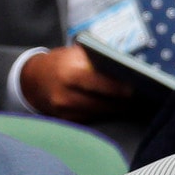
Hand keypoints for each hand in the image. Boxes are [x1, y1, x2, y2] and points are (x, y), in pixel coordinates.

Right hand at [19, 45, 133, 121]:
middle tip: (140, 98)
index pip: (99, 83)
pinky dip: (103, 114)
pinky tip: (114, 108)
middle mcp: (64, 95)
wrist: (34, 79)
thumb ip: (97, 58)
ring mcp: (64, 111)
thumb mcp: (76, 53)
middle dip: (121, 102)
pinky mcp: (66, 121)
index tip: (135, 89)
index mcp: (69, 73)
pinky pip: (90, 119)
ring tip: (131, 103)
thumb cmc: (61, 62)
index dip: (118, 88)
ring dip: (115, 109)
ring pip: (98, 114)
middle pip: (101, 103)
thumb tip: (125, 64)